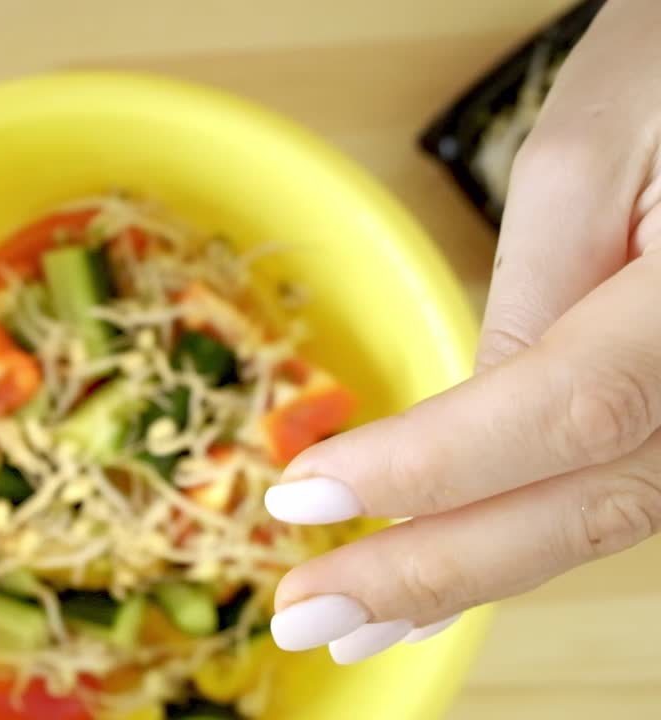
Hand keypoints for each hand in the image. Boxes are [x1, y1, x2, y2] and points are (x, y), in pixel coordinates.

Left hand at [264, 0, 660, 663]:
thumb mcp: (588, 155)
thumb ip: (530, 292)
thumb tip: (459, 417)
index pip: (561, 410)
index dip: (428, 468)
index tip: (302, 492)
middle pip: (584, 504)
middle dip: (431, 569)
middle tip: (307, 614)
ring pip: (601, 518)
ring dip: (470, 575)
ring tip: (358, 615)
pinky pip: (616, 490)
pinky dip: (522, 536)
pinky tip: (448, 564)